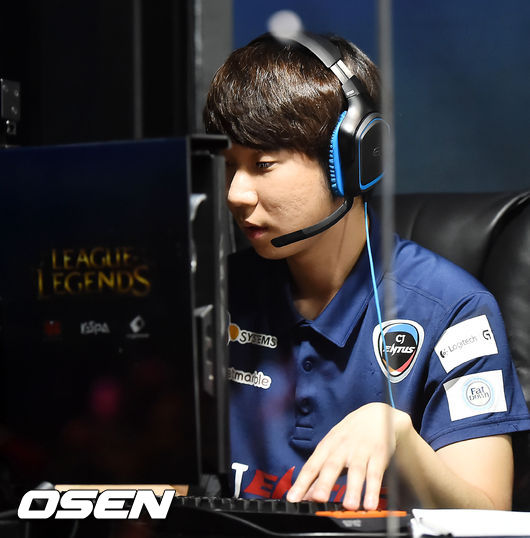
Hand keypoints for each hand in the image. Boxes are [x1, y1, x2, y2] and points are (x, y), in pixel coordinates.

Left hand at [286, 402, 411, 509]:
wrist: (374, 414)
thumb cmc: (348, 435)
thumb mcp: (331, 449)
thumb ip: (318, 473)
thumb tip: (304, 495)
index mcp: (327, 447)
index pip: (311, 466)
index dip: (301, 483)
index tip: (293, 499)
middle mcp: (341, 449)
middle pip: (332, 466)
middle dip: (325, 483)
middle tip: (318, 499)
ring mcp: (360, 451)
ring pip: (356, 471)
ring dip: (353, 489)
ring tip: (350, 506)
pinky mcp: (378, 455)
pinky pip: (375, 474)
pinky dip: (373, 489)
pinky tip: (371, 504)